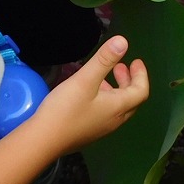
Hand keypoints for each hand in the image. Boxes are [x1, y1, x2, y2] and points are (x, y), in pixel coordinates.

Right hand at [32, 35, 148, 151]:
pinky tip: (88, 93)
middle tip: (121, 66)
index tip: (135, 61)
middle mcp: (114, 120)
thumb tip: (123, 41)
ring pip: (117, 106)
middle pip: (131, 99)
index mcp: (118, 107)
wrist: (42, 141)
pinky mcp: (88, 132)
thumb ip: (104, 60)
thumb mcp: (85, 80)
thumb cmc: (65, 109)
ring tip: (104, 76)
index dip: (141, 75)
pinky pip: (105, 113)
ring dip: (116, 89)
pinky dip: (105, 98)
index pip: (141, 91)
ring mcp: (101, 129)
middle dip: (129, 80)